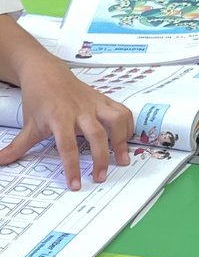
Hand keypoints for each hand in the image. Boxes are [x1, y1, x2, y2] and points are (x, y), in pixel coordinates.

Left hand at [0, 55, 133, 189]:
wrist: (46, 72)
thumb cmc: (40, 97)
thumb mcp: (29, 124)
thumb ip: (18, 146)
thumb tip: (1, 161)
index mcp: (60, 118)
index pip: (67, 146)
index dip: (72, 167)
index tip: (75, 184)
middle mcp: (81, 110)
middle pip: (96, 135)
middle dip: (101, 158)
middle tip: (101, 177)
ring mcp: (95, 103)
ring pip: (116, 120)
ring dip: (121, 140)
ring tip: (122, 158)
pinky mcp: (104, 99)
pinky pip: (122, 111)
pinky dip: (128, 124)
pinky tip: (127, 138)